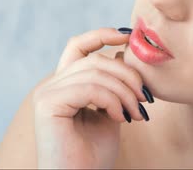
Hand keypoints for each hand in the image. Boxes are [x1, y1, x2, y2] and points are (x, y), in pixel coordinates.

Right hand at [32, 27, 152, 168]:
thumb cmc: (94, 156)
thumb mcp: (111, 112)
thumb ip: (114, 85)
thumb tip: (123, 52)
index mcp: (64, 85)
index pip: (79, 47)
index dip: (102, 35)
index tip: (128, 36)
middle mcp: (51, 86)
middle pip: (94, 59)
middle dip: (126, 74)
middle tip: (145, 97)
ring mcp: (46, 94)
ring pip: (94, 72)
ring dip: (124, 91)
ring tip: (136, 113)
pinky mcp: (47, 104)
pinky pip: (88, 88)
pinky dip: (111, 100)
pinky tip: (120, 118)